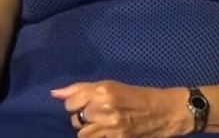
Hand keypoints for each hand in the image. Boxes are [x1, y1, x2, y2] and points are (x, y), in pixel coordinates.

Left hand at [51, 81, 188, 137]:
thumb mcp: (110, 85)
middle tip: (97, 115)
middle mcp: (105, 107)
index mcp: (102, 90)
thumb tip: (54, 94)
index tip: (85, 104)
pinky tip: (107, 133)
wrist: (164, 111)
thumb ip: (80, 89)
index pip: (71, 103)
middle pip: (76, 119)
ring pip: (83, 135)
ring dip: (90, 132)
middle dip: (83, 119)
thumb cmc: (136, 96)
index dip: (75, 105)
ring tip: (102, 126)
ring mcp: (111, 126)